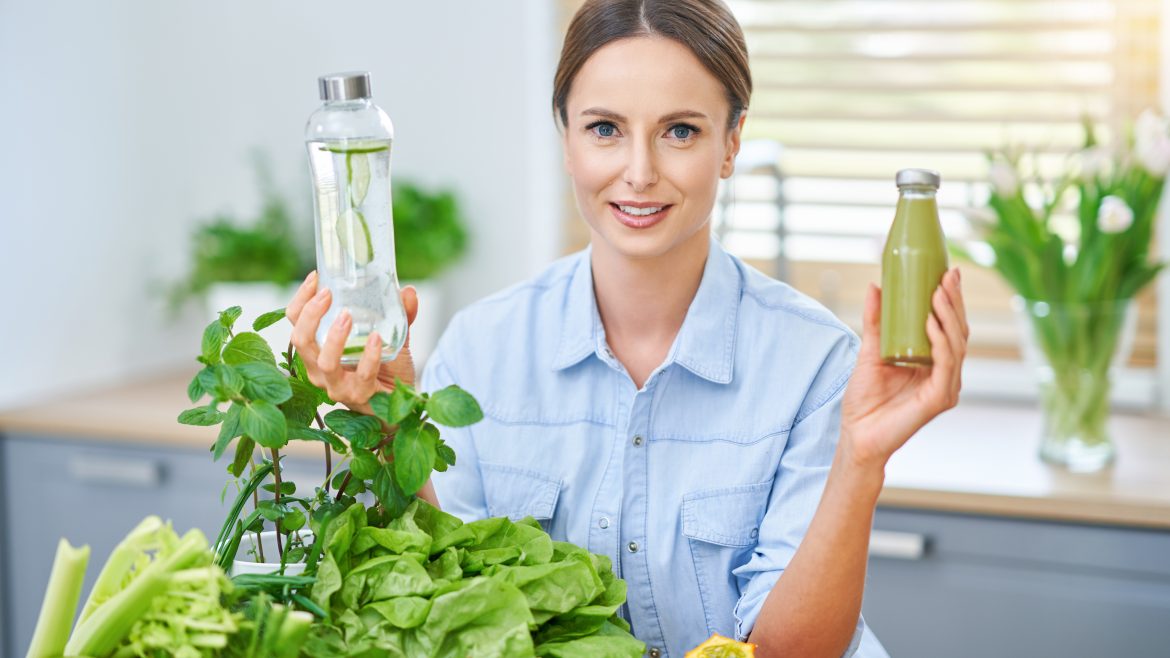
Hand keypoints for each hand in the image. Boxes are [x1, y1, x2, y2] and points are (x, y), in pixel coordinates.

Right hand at [286, 271, 419, 414]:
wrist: (403, 406)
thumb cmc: (388, 372)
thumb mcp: (390, 338)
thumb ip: (398, 315)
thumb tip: (407, 291)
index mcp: (318, 351)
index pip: (296, 322)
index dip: (301, 299)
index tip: (316, 277)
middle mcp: (319, 369)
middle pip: (300, 340)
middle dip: (310, 314)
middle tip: (328, 293)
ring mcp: (337, 385)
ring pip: (323, 361)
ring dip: (334, 336)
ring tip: (347, 315)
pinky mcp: (359, 396)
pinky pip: (360, 375)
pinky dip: (368, 355)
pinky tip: (377, 338)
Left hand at [840, 268, 968, 467]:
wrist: (857, 435)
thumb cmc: (864, 399)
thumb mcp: (869, 351)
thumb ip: (875, 321)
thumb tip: (876, 285)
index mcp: (933, 362)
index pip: (949, 326)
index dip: (951, 300)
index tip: (947, 272)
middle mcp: (945, 374)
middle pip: (959, 332)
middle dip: (954, 302)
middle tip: (946, 276)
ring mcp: (945, 387)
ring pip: (956, 345)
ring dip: (948, 317)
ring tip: (936, 293)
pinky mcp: (939, 399)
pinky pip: (945, 365)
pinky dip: (940, 342)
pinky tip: (931, 323)